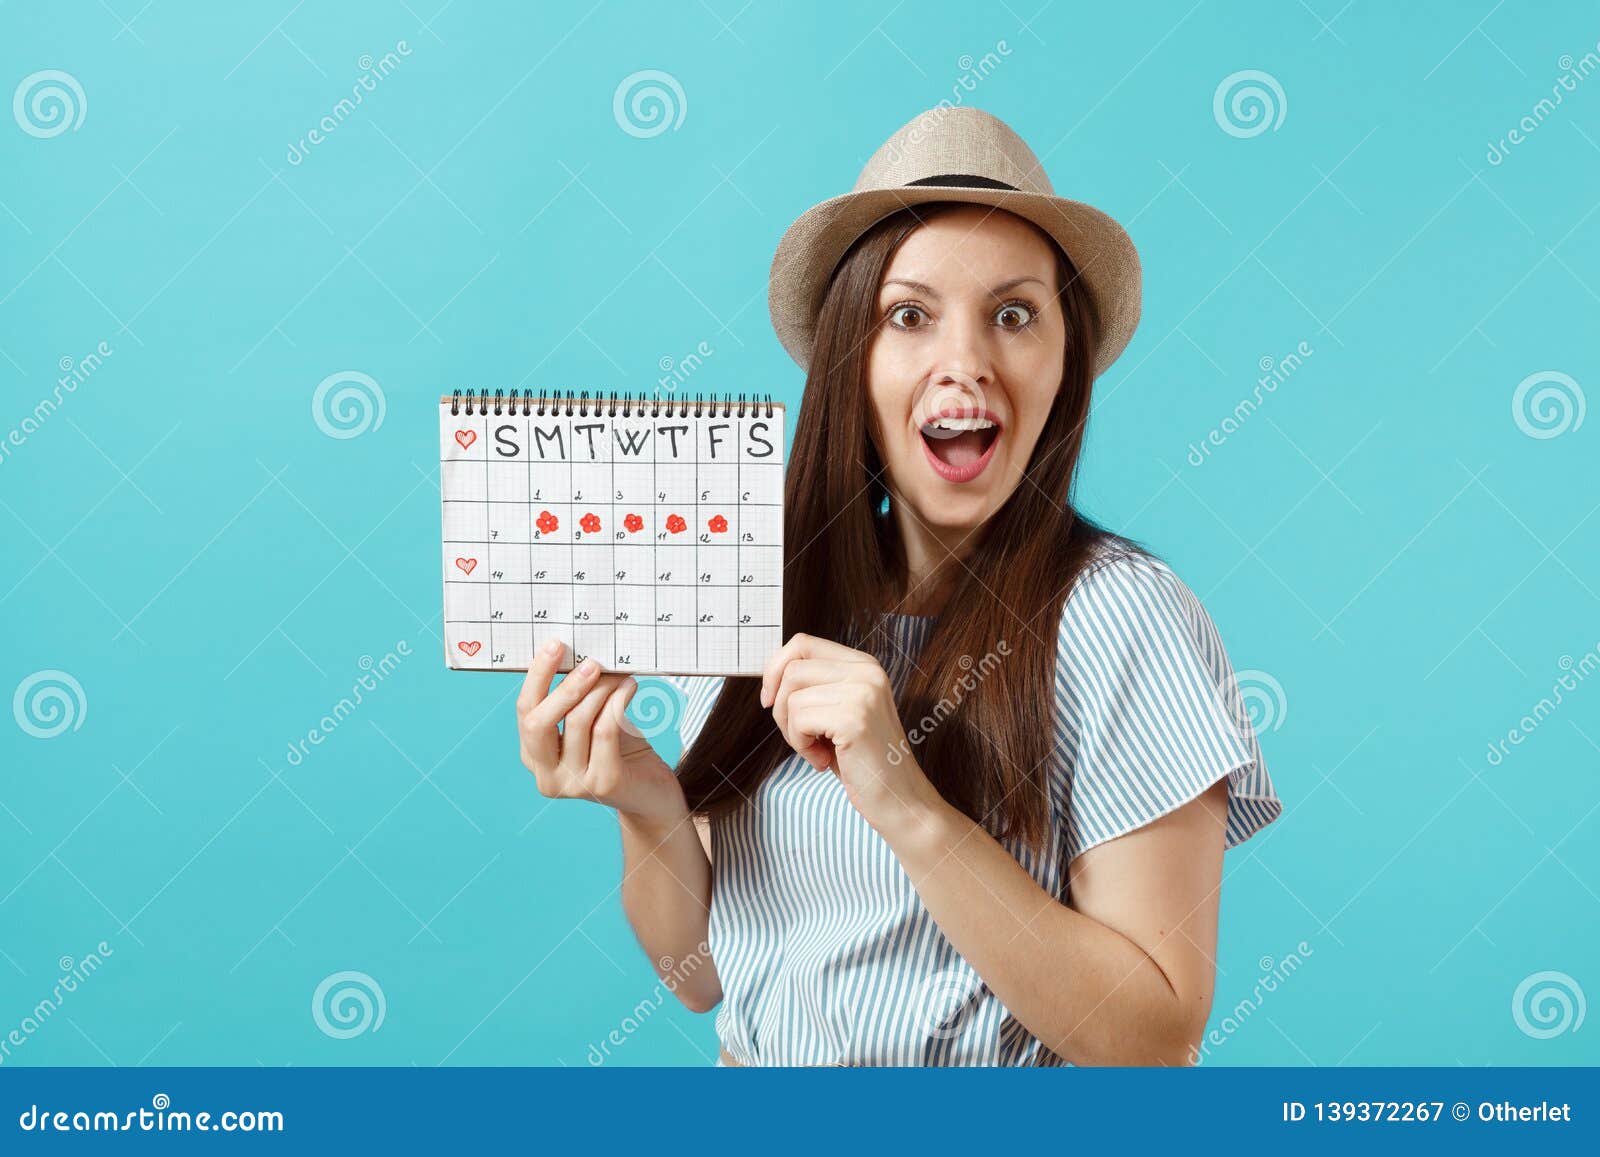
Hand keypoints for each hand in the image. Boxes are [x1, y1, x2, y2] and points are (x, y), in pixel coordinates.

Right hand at [517, 637, 687, 825]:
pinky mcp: (603, 783)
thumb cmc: (620, 751)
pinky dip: (617, 702)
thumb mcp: (591, 722)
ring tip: (619, 674)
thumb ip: (578, 698)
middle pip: (539, 723)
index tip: (555, 645)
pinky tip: (629, 687)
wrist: (651, 793)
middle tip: (591, 662)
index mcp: (534, 756)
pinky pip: (605, 730)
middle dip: (564, 687)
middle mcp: (546, 775)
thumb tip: (580, 652)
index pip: (524, 712)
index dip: (537, 677)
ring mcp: (573, 784)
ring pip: (578, 721)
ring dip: (601, 690)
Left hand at [759, 633, 942, 834]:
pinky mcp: (854, 718)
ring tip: (817, 751)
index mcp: (864, 665)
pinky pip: (799, 720)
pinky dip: (801, 745)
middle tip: (801, 737)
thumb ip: (815, 687)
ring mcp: (863, 692)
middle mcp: (867, 671)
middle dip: (781, 708)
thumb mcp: (837, 712)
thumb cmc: (861, 761)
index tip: (769, 700)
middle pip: (792, 669)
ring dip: (792, 732)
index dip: (775, 669)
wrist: (898, 800)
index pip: (802, 643)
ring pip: (791, 697)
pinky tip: (823, 760)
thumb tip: (769, 674)